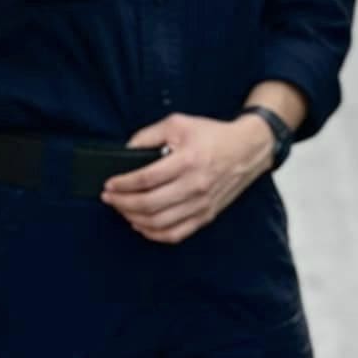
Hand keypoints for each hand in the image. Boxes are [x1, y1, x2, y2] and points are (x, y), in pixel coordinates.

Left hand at [100, 113, 272, 243]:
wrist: (248, 150)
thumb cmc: (213, 136)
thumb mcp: (179, 123)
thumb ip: (149, 135)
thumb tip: (126, 152)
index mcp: (187, 160)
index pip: (146, 178)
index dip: (123, 184)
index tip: (109, 184)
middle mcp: (195, 185)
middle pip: (149, 204)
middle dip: (122, 203)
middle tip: (109, 198)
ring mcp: (201, 204)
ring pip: (159, 223)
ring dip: (134, 219)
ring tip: (122, 209)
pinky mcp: (206, 216)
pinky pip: (175, 234)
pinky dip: (154, 234)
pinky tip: (141, 224)